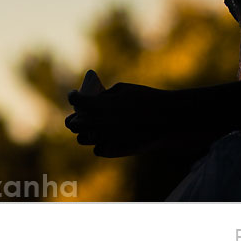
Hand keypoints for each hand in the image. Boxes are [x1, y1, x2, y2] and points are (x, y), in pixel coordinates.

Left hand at [65, 82, 179, 156]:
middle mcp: (97, 123)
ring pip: (82, 139)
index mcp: (98, 105)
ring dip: (85, 132)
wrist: (167, 119)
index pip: (75, 100)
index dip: (73, 96)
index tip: (74, 95)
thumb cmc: (147, 99)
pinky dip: (100, 143)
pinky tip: (106, 137)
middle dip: (76, 117)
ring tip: (94, 126)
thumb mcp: (123, 89)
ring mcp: (105, 138)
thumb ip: (104, 96)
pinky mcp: (114, 151)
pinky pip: (98, 149)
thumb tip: (94, 100)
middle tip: (82, 113)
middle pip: (73, 124)